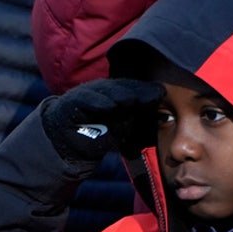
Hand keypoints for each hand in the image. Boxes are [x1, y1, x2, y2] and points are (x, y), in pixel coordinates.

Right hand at [41, 78, 165, 163]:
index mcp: (117, 93)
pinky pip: (84, 99)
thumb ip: (136, 116)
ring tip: (132, 100)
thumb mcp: (124, 125)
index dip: (147, 90)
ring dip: (119, 94)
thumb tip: (162, 112)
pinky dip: (96, 102)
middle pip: (122, 86)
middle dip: (138, 90)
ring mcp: (86, 94)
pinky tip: (108, 106)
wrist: (70, 144)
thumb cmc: (101, 134)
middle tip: (154, 93)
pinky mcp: (71, 102)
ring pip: (104, 90)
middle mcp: (102, 90)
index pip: (134, 88)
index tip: (162, 93)